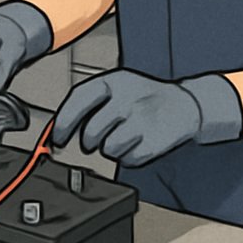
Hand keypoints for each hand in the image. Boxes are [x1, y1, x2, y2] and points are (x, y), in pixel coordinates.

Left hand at [50, 69, 242, 166]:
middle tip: (96, 139)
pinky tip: (137, 143)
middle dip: (89, 141)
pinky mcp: (155, 141)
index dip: (63, 123)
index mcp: (113, 82)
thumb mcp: (116, 86)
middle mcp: (128, 98)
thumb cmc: (142, 96)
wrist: (185, 104)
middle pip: (91, 132)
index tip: (57, 138)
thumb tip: (58, 128)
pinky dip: (128, 157)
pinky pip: (128, 160)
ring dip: (110, 149)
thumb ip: (87, 102)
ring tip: (123, 137)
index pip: (78, 100)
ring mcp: (143, 120)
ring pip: (108, 149)